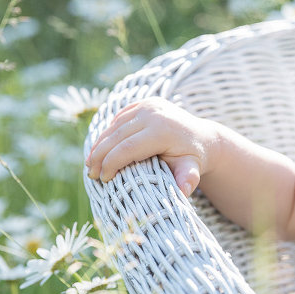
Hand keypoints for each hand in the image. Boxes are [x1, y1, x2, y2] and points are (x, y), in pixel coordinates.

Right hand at [85, 98, 218, 196]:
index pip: (127, 148)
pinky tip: (100, 147)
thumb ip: (187, 179)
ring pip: (115, 126)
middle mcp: (153, 113)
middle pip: (116, 136)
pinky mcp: (145, 102)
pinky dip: (109, 133)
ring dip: (100, 144)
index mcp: (162, 130)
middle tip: (90, 174)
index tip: (103, 179)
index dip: (111, 164)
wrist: (203, 137)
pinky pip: (120, 118)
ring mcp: (148, 105)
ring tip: (90, 163)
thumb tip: (183, 191)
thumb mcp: (192, 169)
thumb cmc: (194, 158)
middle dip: (100, 156)